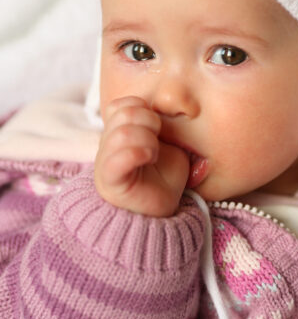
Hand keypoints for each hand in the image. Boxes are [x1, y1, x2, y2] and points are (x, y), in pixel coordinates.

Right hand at [94, 96, 188, 216]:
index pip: (121, 105)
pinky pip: (116, 159)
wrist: (159, 213)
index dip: (143, 108)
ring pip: (122, 132)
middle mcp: (108, 144)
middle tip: (158, 141)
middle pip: (123, 113)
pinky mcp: (109, 180)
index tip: (157, 128)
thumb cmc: (164, 179)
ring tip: (154, 154)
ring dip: (147, 139)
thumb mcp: (169, 147)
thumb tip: (164, 112)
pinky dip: (138, 152)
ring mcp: (106, 161)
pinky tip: (148, 158)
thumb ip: (163, 128)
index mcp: (120, 133)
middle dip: (149, 120)